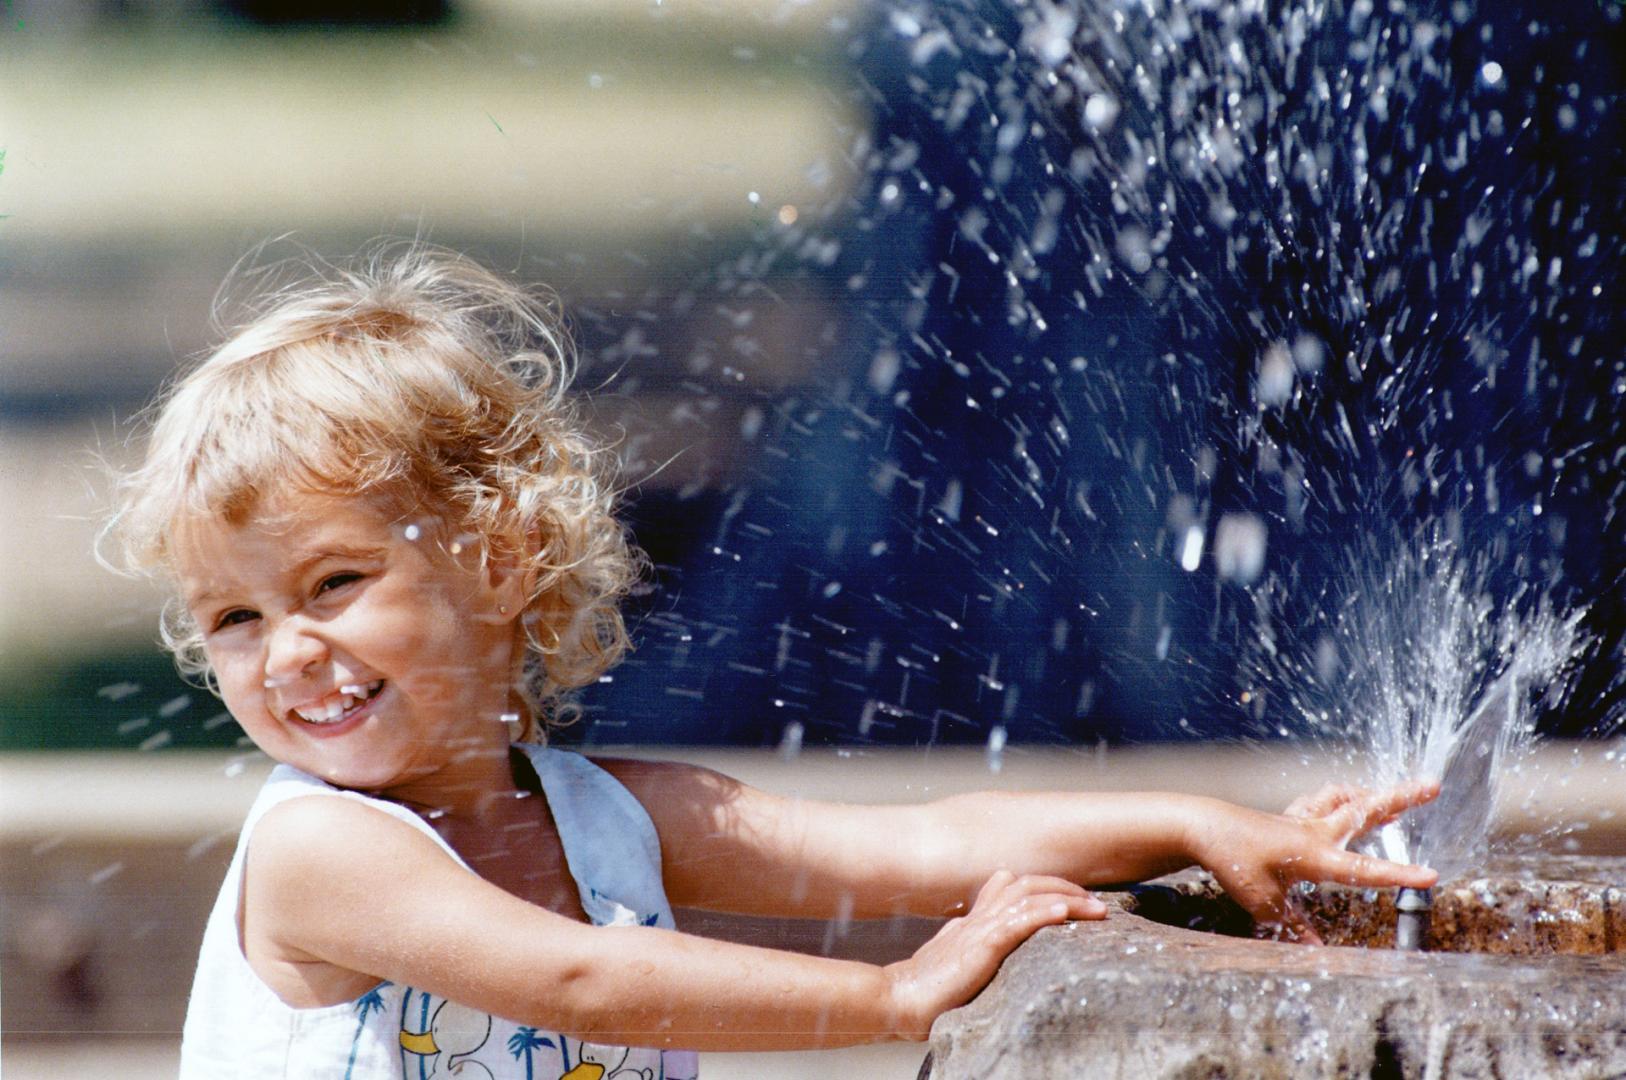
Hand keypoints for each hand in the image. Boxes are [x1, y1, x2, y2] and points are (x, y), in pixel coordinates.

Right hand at [883, 870, 1105, 1039]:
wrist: (901, 998)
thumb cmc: (926, 987)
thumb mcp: (954, 961)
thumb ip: (971, 946)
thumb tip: (984, 943)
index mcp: (974, 919)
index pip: (1012, 886)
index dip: (1046, 887)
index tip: (1075, 900)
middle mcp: (979, 917)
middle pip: (1027, 883)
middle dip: (1065, 888)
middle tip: (1096, 904)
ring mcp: (980, 928)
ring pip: (1029, 896)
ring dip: (1067, 898)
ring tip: (1095, 908)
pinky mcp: (981, 946)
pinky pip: (1018, 922)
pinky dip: (1044, 913)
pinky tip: (1065, 914)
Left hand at [1187, 779, 1439, 943]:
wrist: (1202, 825)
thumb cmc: (1232, 861)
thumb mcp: (1262, 903)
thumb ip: (1293, 927)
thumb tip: (1317, 954)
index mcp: (1315, 855)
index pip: (1364, 869)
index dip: (1399, 874)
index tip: (1432, 875)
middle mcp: (1315, 831)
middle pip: (1365, 811)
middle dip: (1401, 798)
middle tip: (1432, 785)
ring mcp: (1302, 820)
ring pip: (1345, 800)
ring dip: (1372, 796)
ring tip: (1395, 796)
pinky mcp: (1288, 817)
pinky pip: (1320, 802)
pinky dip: (1338, 798)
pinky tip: (1345, 798)